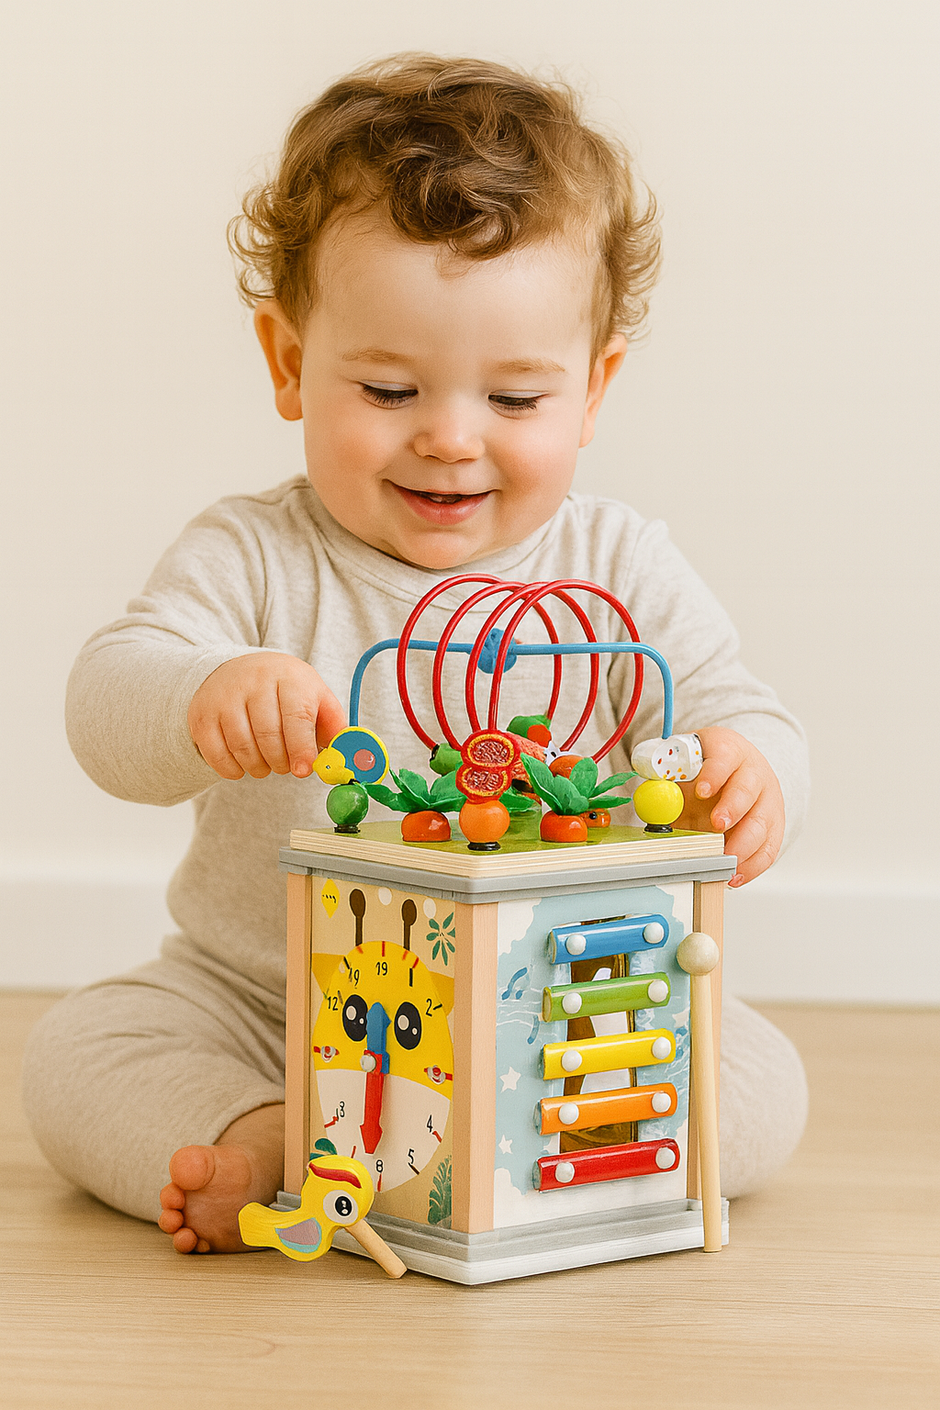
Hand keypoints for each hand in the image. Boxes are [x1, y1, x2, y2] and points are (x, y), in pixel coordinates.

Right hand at [187, 653, 345, 780]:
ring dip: (258, 767)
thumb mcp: (317, 699)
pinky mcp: (202, 714)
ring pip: (242, 747)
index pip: (295, 717)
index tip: (303, 770)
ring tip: (267, 763)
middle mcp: (254, 682)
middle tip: (286, 766)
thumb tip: (345, 761)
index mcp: (289, 677)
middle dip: (281, 762)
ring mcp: (224, 697)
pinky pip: (216, 754)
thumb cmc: (287, 691)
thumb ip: (335, 729)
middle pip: (268, 735)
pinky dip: (232, 770)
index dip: (301, 748)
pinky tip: (243, 765)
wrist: (240, 668)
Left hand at [677, 727, 784, 886]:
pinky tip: (735, 875)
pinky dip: (753, 865)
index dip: (714, 774)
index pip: (724, 757)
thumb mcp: (682, 765)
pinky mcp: (774, 825)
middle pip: (748, 789)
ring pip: (762, 822)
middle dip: (732, 809)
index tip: (700, 790)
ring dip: (744, 844)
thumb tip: (651, 797)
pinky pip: (769, 847)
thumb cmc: (705, 771)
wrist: (734, 772)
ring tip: (725, 860)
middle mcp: (753, 772)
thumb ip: (665, 779)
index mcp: (728, 750)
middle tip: (716, 825)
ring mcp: (767, 799)